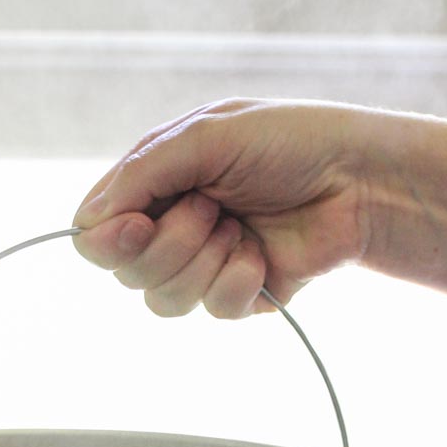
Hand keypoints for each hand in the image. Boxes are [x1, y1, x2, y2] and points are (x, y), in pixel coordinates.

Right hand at [73, 98, 407, 318]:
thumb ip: (143, 173)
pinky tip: (264, 254)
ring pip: (163, 301)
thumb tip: (88, 224)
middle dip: (169, 243)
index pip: (97, 232)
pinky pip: (213, 310)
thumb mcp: (207, 136)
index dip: (108, 239)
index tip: (137, 225)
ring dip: (203, 261)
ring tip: (241, 226)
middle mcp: (172, 226)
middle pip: (126, 272)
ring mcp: (204, 264)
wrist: (358, 179)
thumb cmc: (289, 142)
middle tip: (213, 207)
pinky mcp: (239, 295)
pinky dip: (238, 280)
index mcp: (156, 183)